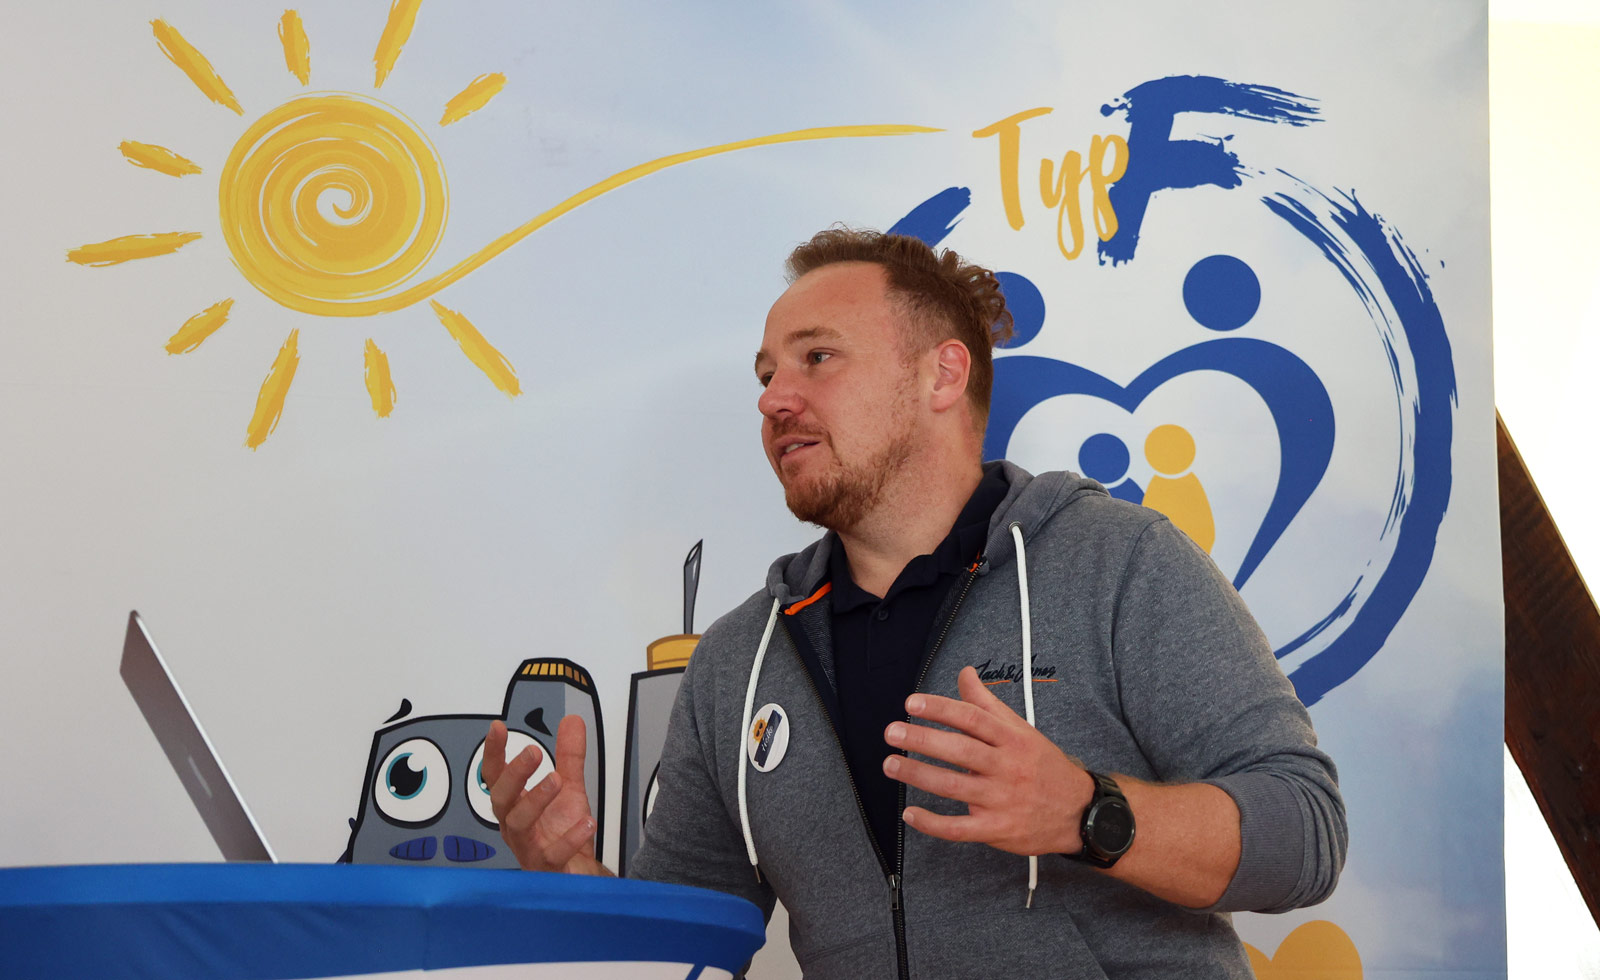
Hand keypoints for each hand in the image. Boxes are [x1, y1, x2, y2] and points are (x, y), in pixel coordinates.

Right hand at [482, 717, 607, 873]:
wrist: (578, 872)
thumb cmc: (563, 832)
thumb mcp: (569, 788)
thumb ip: (569, 756)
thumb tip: (571, 720)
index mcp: (515, 804)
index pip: (496, 776)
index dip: (494, 752)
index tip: (497, 728)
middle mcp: (514, 826)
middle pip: (501, 799)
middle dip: (514, 774)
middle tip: (533, 752)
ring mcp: (528, 848)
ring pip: (519, 825)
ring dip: (536, 800)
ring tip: (557, 780)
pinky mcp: (547, 868)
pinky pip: (552, 855)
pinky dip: (569, 838)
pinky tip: (586, 822)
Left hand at [883, 665, 1094, 856]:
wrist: (1079, 811)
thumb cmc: (1042, 765)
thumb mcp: (1020, 729)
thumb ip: (987, 703)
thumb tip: (964, 673)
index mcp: (1012, 739)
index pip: (973, 718)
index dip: (941, 709)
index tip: (912, 703)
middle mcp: (1007, 767)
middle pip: (961, 750)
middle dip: (923, 740)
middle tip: (893, 732)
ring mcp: (1002, 800)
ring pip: (954, 787)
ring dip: (919, 775)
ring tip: (891, 765)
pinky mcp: (997, 829)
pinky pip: (959, 829)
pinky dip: (932, 824)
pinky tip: (910, 813)